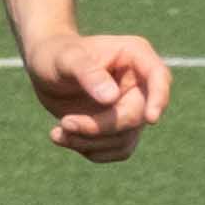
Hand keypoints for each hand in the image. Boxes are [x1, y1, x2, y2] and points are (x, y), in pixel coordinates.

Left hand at [27, 32, 171, 164]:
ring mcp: (132, 107)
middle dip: (100, 127)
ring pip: (125, 139)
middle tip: (64, 123)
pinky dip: (90, 150)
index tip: (151, 119)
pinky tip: (63, 138)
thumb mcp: (67, 59)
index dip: (159, 98)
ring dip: (91, 143)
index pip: (159, 77)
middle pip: (137, 116)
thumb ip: (88, 74)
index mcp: (135, 55)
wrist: (45, 69)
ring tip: (57, 132)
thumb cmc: (56, 54)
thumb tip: (112, 98)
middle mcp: (139, 83)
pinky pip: (117, 150)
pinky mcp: (120, 127)